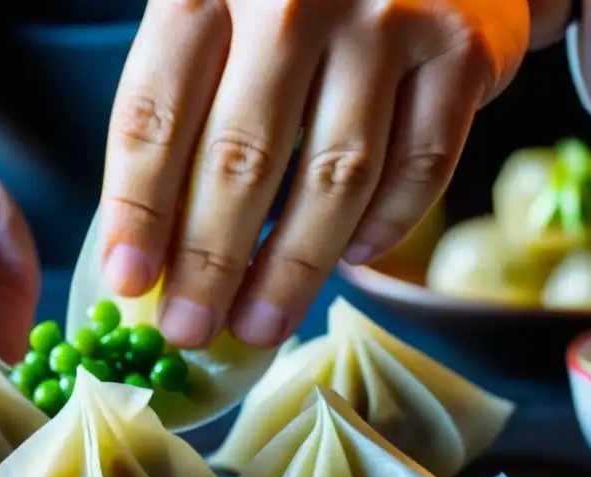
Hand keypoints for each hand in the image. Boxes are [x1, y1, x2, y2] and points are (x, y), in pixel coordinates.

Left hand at [101, 0, 532, 348]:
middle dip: (209, 265)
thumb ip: (183, 112)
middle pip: (242, 160)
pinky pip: (421, 165)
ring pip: (334, 176)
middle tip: (189, 331)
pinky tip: (350, 259)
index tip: (129, 282)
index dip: (137, 211)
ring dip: (292, 269)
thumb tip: (153, 252)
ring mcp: (385, 19)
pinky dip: (384, 225)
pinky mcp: (461, 48)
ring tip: (259, 324)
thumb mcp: (216, 20)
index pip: (155, 118)